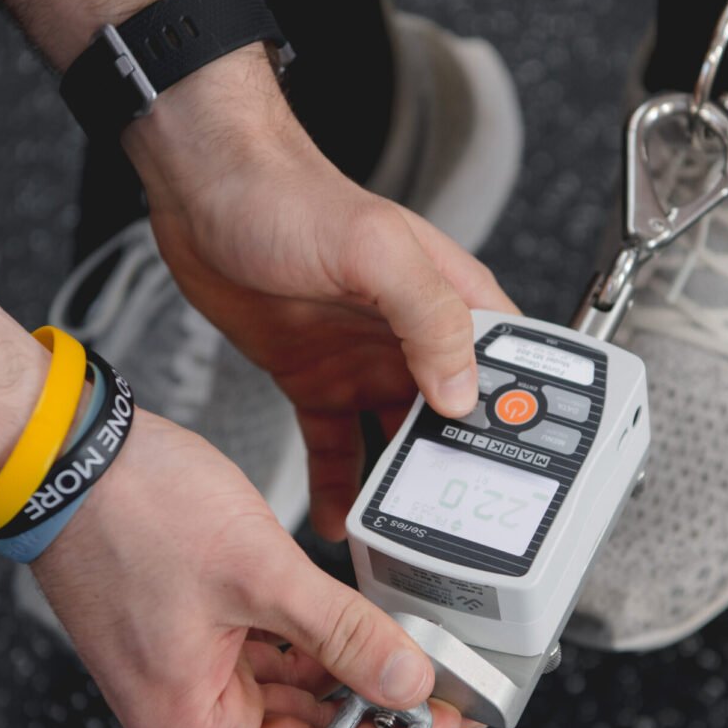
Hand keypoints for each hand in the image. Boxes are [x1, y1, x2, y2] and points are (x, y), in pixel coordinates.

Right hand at [32, 410, 477, 727]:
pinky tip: (342, 615)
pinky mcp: (187, 627)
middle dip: (366, 702)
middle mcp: (182, 705)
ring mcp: (183, 665)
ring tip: (395, 639)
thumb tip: (406, 680)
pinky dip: (305, 640)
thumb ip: (343, 634)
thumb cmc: (134, 510)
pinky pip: (261, 652)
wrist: (71, 452)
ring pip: (284, 689)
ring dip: (339, 667)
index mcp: (191, 721)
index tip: (436, 722)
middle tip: (428, 671)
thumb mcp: (262, 574)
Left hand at [123, 46, 518, 537]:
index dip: (521, 416)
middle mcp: (410, 336)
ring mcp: (361, 361)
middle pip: (454, 417)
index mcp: (445, 298)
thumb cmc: (288, 196)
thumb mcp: (374, 249)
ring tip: (405, 536)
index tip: (524, 470)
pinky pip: (335, 444)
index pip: (507, 365)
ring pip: (396, 440)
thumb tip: (462, 390)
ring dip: (400, 486)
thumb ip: (428, 314)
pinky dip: (339, 483)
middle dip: (458, 468)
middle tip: (460, 524)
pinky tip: (339, 517)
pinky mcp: (314, 378)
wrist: (203, 191)